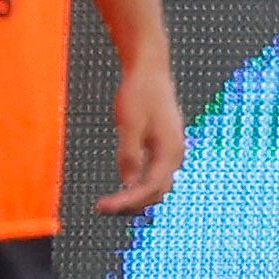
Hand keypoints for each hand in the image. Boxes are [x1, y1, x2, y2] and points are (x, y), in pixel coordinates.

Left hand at [95, 55, 184, 215]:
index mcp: (170, 151)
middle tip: (104, 208)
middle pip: (156, 191)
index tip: (103, 207)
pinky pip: (155, 172)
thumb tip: (128, 183)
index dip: (126, 201)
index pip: (149, 188)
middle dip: (132, 203)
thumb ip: (129, 155)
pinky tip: (125, 185)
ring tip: (112, 203)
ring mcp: (172, 150)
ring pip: (157, 184)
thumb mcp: (130, 124)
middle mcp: (175, 154)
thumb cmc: (140, 93)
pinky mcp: (165, 145)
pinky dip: (140, 183)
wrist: (150, 70)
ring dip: (136, 196)